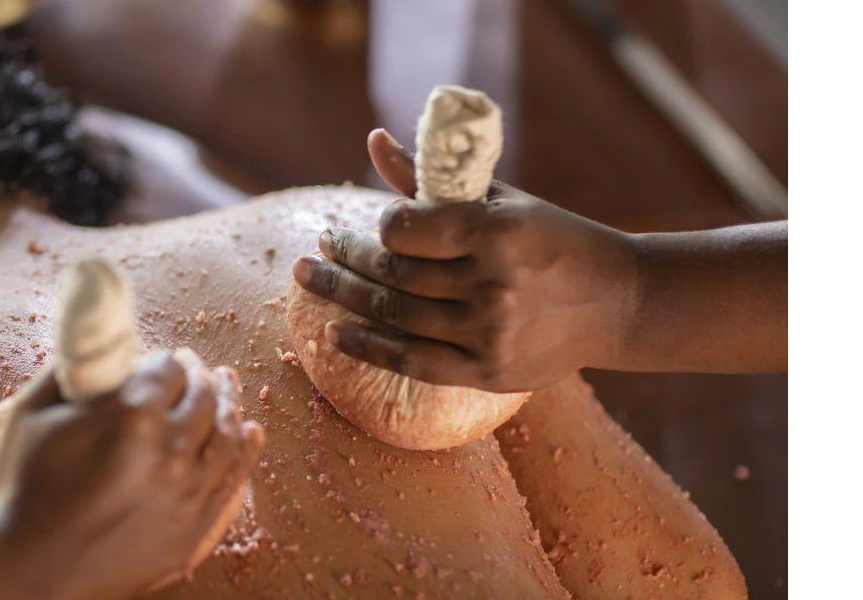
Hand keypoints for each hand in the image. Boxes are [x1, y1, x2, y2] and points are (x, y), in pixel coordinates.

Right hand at [0, 350, 265, 599]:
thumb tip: (96, 348)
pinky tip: (249, 432)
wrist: (31, 569)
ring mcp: (186, 493)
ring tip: (227, 389)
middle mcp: (168, 450)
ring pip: (227, 435)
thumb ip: (69, 371)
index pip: (169, 369)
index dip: (168, 360)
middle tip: (196, 370)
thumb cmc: (23, 489)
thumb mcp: (30, 414)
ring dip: (229, 405)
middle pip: (204, 396)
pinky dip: (246, 450)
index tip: (166, 360)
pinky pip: (232, 480)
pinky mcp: (193, 529)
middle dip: (201, 377)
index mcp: (130, 415)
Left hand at [291, 130, 639, 391]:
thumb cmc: (552, 239)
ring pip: (394, 316)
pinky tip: (335, 332)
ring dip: (343, 297)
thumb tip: (373, 141)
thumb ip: (432, 177)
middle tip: (315, 250)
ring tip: (312, 279)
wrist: (619, 302)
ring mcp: (489, 333)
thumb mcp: (499, 200)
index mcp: (498, 232)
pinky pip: (411, 361)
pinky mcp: (487, 371)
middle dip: (344, 260)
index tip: (364, 225)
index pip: (405, 229)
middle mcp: (492, 285)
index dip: (376, 228)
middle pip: (392, 274)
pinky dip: (367, 346)